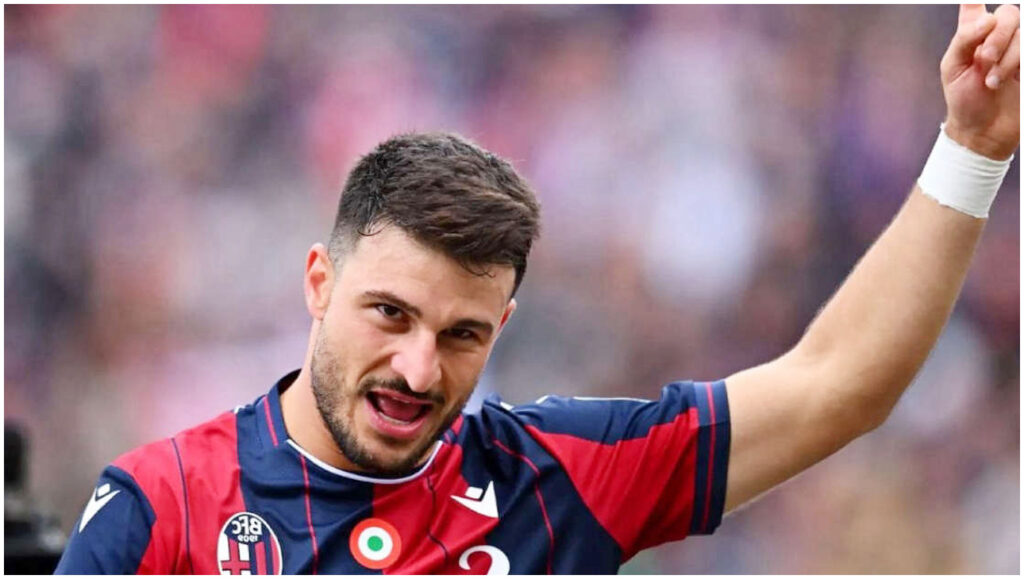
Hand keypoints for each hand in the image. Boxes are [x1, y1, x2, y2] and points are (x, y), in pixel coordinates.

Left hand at [941, 4, 1019, 159]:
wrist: (982, 131)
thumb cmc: (963, 100)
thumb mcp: (953, 67)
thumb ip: (966, 37)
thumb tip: (986, 18)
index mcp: (974, 30)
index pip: (975, 2)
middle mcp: (998, 33)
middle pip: (1009, 13)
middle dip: (997, 37)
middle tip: (984, 62)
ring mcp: (1018, 47)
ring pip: (1023, 30)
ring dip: (1008, 56)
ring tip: (992, 81)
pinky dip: (1018, 62)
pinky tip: (1008, 81)